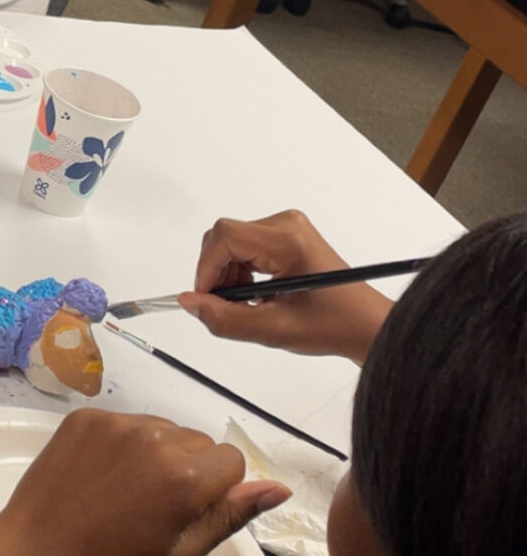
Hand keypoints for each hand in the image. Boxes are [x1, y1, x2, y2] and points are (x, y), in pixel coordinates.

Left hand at [0, 409, 287, 555]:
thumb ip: (230, 515)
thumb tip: (279, 489)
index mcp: (187, 476)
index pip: (232, 462)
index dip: (218, 491)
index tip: (188, 514)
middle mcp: (157, 437)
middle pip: (198, 442)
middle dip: (189, 470)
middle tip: (153, 509)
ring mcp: (117, 422)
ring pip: (163, 430)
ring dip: (157, 455)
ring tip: (123, 495)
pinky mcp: (85, 417)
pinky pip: (125, 423)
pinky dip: (122, 445)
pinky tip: (100, 479)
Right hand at [177, 210, 390, 361]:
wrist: (365, 324)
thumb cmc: (334, 324)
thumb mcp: (274, 329)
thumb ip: (225, 319)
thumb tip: (190, 303)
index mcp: (288, 240)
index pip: (224, 238)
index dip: (206, 270)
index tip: (205, 299)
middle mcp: (287, 225)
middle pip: (225, 238)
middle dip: (217, 274)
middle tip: (228, 307)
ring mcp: (288, 229)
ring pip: (232, 243)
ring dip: (229, 276)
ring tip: (250, 306)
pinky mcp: (287, 237)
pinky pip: (246, 246)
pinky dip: (242, 273)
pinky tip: (258, 296)